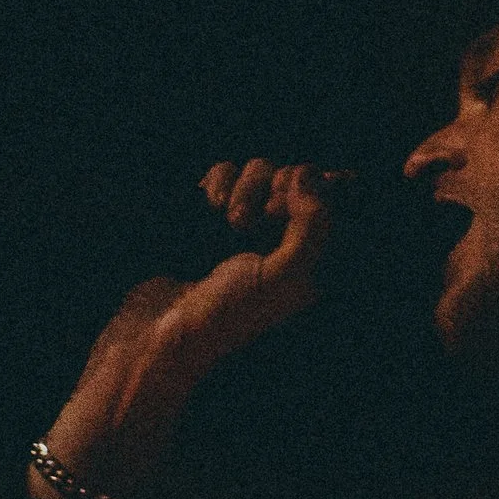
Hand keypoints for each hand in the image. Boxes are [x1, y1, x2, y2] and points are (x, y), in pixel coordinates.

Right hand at [32, 162, 345, 498]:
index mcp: (314, 256)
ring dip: (245, 190)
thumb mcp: (285, 277)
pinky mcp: (208, 212)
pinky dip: (217, 185)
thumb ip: (314, 225)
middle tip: (253, 225)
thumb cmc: (228, 312)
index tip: (296, 207)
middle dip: (277, 191)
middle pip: (297, 175)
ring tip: (230, 225)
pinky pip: (225, 171)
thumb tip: (308, 173)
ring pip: (260, 168)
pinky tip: (209, 210)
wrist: (158, 329)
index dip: (321, 189)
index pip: (340, 195)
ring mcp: (246, 223)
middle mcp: (285, 236)